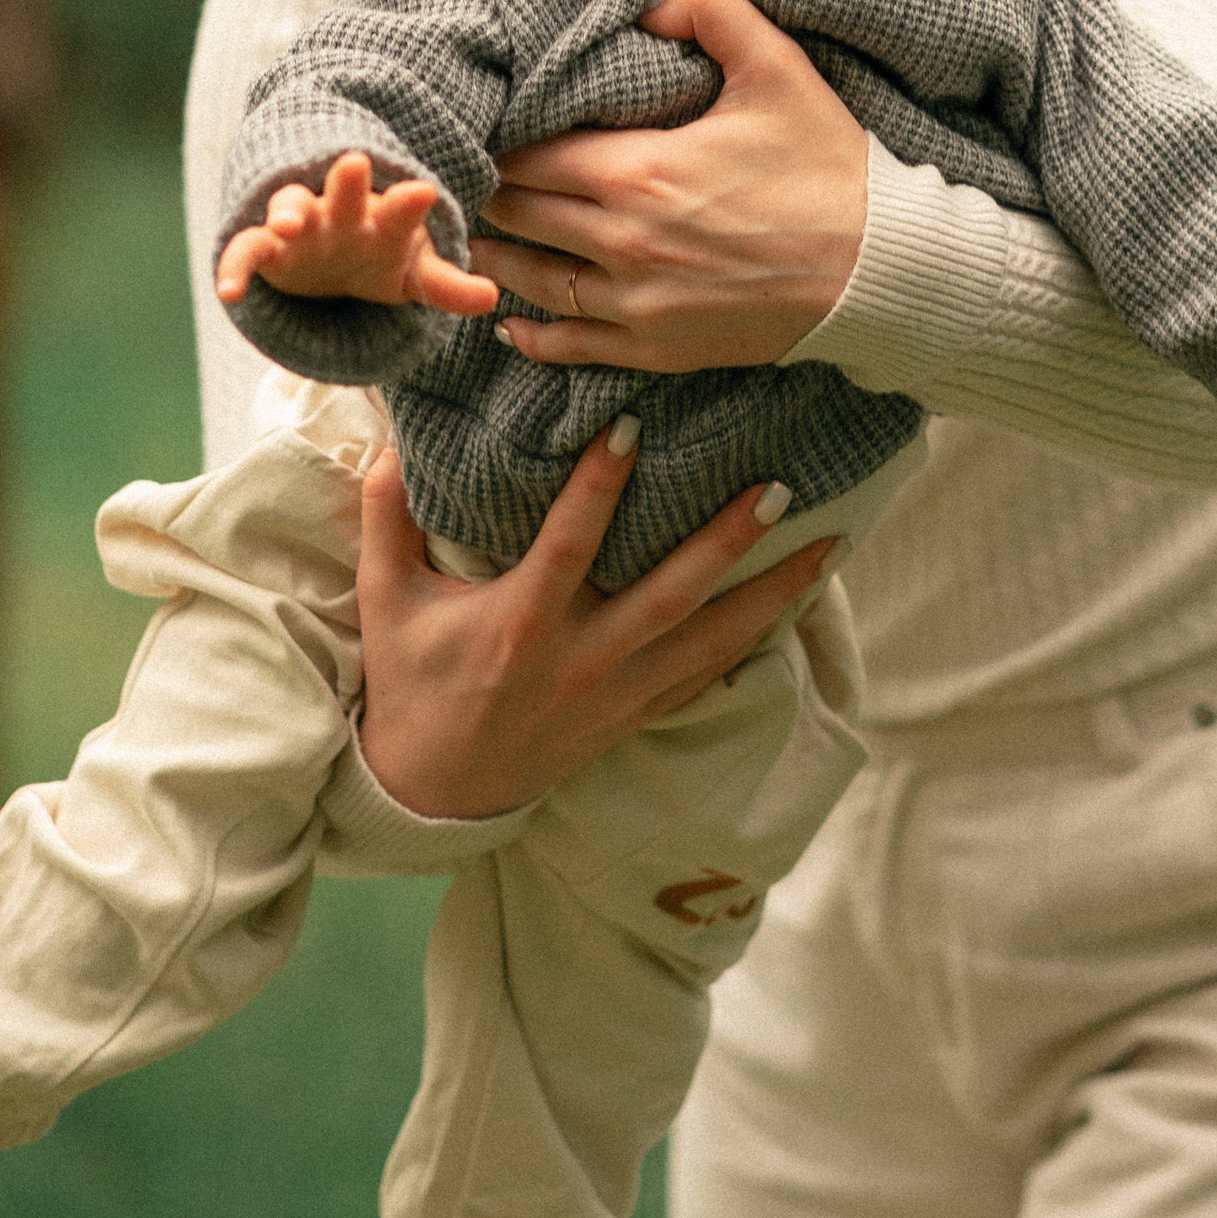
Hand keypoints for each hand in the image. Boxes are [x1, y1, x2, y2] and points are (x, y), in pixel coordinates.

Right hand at [212, 152, 496, 320]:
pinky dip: (235, 268)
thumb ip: (447, 286)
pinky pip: (245, 251)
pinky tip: (229, 292)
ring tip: (286, 223)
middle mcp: (339, 214)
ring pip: (289, 207)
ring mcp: (299, 226)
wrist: (329, 257)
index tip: (424, 190)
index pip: (399, 208)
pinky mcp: (265, 248)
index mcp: (381, 218)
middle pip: (342, 193)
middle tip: (353, 163)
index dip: (409, 202)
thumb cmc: (377, 256)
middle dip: (347, 181)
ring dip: (287, 211)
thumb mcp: (412, 274)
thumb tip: (492, 298)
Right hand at [354, 420, 838, 817]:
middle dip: (727, 543)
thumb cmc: (413, 684)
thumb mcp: (388, 601)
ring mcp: (617, 695)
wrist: (432, 791)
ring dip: (771, 594)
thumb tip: (394, 438)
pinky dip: (756, 641)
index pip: (569, 545)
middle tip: (777, 489)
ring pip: (710, 641)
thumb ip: (388, 517)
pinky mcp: (636, 717)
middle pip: (669, 597)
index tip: (633, 425)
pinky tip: (798, 606)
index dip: (599, 487)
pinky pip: (708, 677)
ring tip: (828, 546)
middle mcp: (581, 661)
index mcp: (520, 625)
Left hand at [472, 0, 866, 374]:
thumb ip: (711, 8)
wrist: (880, 267)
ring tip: (476, 238)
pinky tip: (513, 319)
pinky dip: (532, 332)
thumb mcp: (778, 67)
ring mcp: (635, 303)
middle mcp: (621, 241)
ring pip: (528, 279)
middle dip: (492, 190)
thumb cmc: (826, 165)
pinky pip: (568, 345)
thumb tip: (650, 2)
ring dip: (496, 256)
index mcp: (637, 170)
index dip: (501, 137)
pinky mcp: (655, 349)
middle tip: (473, 176)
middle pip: (517, 212)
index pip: (528, 152)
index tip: (490, 125)